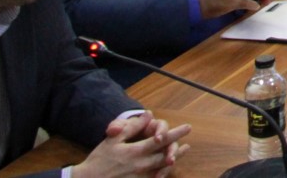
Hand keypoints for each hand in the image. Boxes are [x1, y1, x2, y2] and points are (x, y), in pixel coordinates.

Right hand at [75, 112, 192, 177]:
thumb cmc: (98, 159)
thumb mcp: (113, 139)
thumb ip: (132, 127)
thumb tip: (148, 115)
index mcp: (135, 152)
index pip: (161, 141)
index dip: (175, 134)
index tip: (187, 128)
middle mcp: (140, 165)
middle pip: (164, 157)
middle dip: (177, 151)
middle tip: (187, 146)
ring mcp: (138, 177)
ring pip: (160, 169)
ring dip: (171, 162)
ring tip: (179, 157)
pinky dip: (160, 174)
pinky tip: (164, 171)